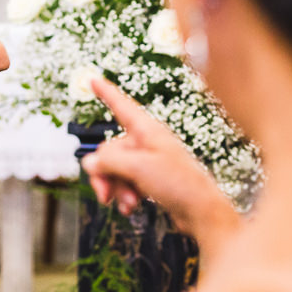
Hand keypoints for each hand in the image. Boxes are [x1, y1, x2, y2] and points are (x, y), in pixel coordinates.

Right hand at [85, 78, 241, 243]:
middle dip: (105, 174)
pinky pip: (126, 182)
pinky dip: (124, 195)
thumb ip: (109, 162)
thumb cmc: (179, 184)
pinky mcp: (150, 179)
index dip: (106, 92)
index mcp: (147, 130)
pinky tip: (130, 207)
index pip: (121, 105)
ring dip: (116, 188)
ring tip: (127, 203)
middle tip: (105, 194)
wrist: (200, 212)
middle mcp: (146, 142)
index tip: (93, 79)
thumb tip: (90, 162)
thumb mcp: (138, 168)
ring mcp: (148, 161)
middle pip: (109, 150)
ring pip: (115, 169)